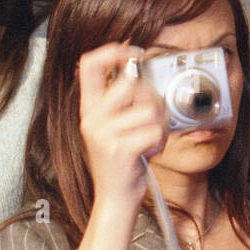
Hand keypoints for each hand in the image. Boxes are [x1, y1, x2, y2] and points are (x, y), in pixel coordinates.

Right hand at [77, 43, 166, 214]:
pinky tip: (149, 151)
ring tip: (149, 139)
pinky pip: (155, 130)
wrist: (115, 198)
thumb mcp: (112, 126)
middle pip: (131, 83)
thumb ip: (121, 100)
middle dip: (152, 99)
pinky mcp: (120, 148)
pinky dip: (160, 141)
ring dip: (160, 125)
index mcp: (89, 109)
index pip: (89, 64)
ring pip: (149, 109)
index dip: (112, 50)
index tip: (134, 51)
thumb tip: (138, 71)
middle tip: (151, 120)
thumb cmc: (122, 161)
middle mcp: (92, 118)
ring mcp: (104, 133)